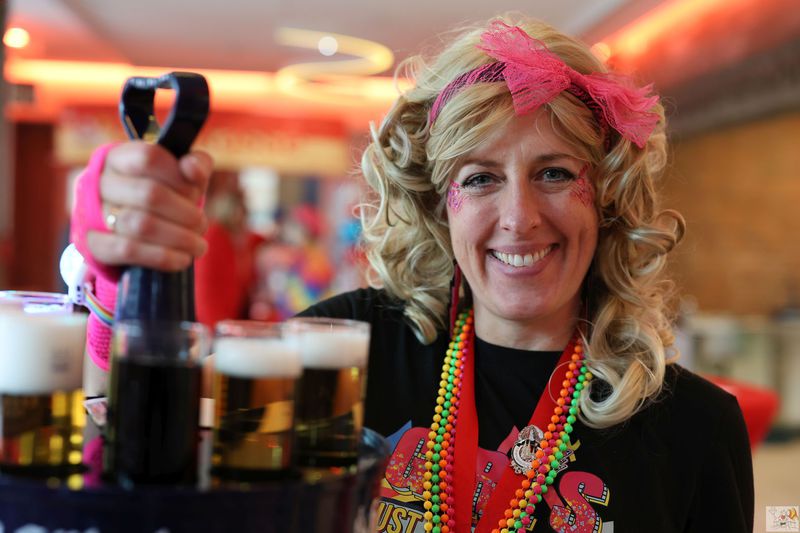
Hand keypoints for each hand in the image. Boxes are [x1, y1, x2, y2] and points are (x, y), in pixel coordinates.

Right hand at [86, 142, 211, 270]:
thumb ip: (196, 164)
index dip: (179, 178)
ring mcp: (95, 214)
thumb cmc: (164, 194)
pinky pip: (128, 251)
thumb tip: (192, 168)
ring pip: (141, 225)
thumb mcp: (183, 176)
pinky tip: (182, 259)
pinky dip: (162, 257)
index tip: (195, 193)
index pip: (149, 158)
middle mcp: (101, 183)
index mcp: (120, 158)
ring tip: (198, 246)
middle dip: (186, 214)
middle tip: (202, 224)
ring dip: (179, 238)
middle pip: (150, 194)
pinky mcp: (95, 244)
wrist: (130, 229)